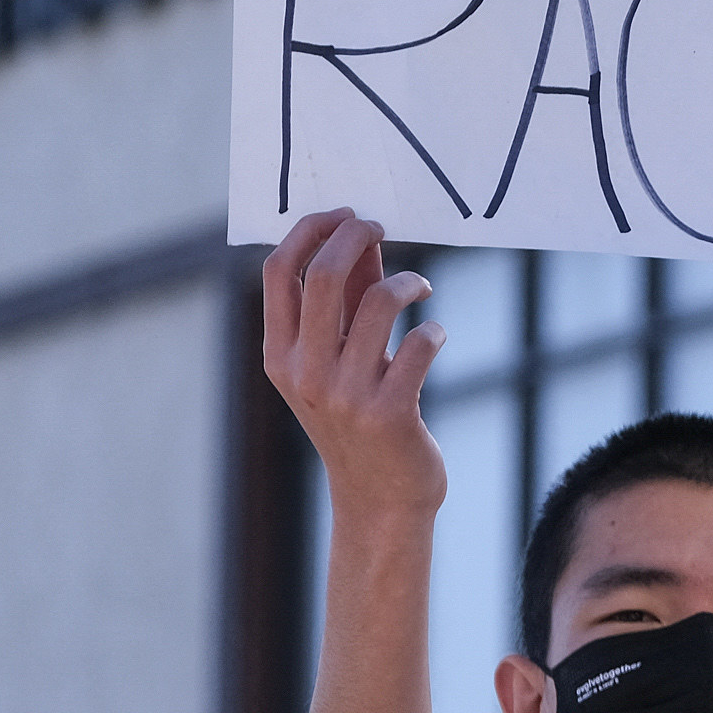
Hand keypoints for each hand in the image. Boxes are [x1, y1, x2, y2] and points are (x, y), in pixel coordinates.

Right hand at [261, 207, 445, 521]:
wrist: (380, 499)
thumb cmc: (360, 415)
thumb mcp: (337, 360)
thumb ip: (344, 301)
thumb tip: (360, 236)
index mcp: (279, 355)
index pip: (278, 273)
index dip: (309, 230)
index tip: (344, 213)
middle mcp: (304, 372)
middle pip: (321, 276)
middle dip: (354, 236)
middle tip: (380, 226)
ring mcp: (346, 395)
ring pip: (378, 302)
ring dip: (408, 283)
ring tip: (420, 287)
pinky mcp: (390, 412)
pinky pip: (421, 344)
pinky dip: (434, 331)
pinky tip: (434, 337)